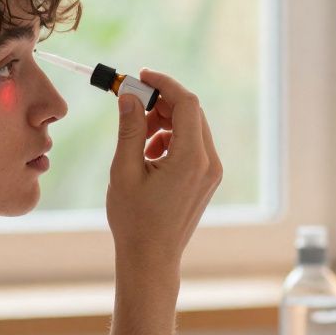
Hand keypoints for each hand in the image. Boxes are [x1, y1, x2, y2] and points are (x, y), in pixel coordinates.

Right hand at [106, 69, 222, 272]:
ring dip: (163, 123)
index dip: (164, 84)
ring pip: (191, 129)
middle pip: (191, 113)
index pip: (186, 103)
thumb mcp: (124, 170)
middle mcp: (209, 163)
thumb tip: (128, 96)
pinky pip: (192, 146)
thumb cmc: (135, 220)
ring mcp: (211, 172)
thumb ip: (129, 129)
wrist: (151, 258)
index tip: (140, 76)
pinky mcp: (206, 179)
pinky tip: (148, 157)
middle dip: (161, 103)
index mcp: (191, 158)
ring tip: (136, 140)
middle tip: (131, 105)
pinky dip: (170, 141)